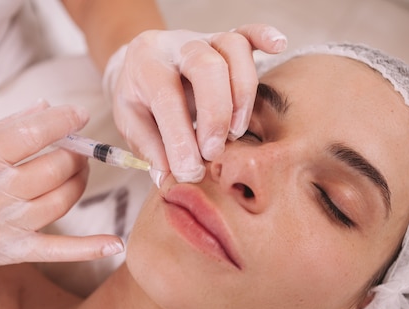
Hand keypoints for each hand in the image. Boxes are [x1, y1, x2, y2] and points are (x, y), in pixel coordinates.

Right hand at [0, 101, 123, 289]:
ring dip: (79, 181)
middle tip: (78, 149)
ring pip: (60, 201)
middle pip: (52, 169)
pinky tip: (115, 243)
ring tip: (79, 170)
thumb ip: (3, 129)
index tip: (78, 114)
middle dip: (74, 155)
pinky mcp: (9, 254)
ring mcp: (0, 228)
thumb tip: (47, 109)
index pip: (29, 135)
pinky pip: (57, 250)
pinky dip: (89, 248)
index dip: (62, 122)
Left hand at [103, 24, 286, 183]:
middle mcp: (177, 45)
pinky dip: (264, 36)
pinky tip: (278, 45)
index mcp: (146, 63)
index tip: (190, 172)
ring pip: (234, 49)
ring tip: (235, 133)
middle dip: (215, 116)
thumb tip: (169, 177)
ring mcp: (204, 38)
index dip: (180, 139)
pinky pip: (248, 31)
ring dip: (241, 95)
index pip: (167, 98)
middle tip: (213, 153)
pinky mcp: (225, 40)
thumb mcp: (130, 123)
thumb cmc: (140, 100)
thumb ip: (150, 148)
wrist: (143, 68)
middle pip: (206, 66)